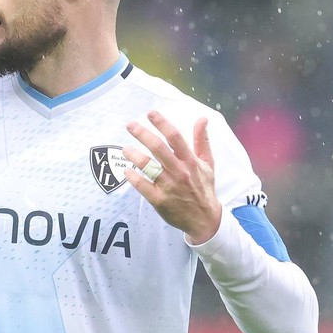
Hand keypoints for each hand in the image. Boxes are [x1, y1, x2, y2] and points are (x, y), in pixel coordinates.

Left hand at [122, 110, 221, 244]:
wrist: (205, 219)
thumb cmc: (204, 188)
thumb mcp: (208, 164)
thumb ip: (202, 141)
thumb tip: (202, 118)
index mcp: (191, 161)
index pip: (175, 138)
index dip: (162, 124)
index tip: (150, 113)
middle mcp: (180, 172)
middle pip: (159, 149)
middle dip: (143, 134)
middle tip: (130, 125)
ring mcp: (169, 186)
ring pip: (149, 167)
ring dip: (134, 155)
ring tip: (125, 148)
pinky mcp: (160, 200)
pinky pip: (143, 186)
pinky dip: (133, 177)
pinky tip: (126, 170)